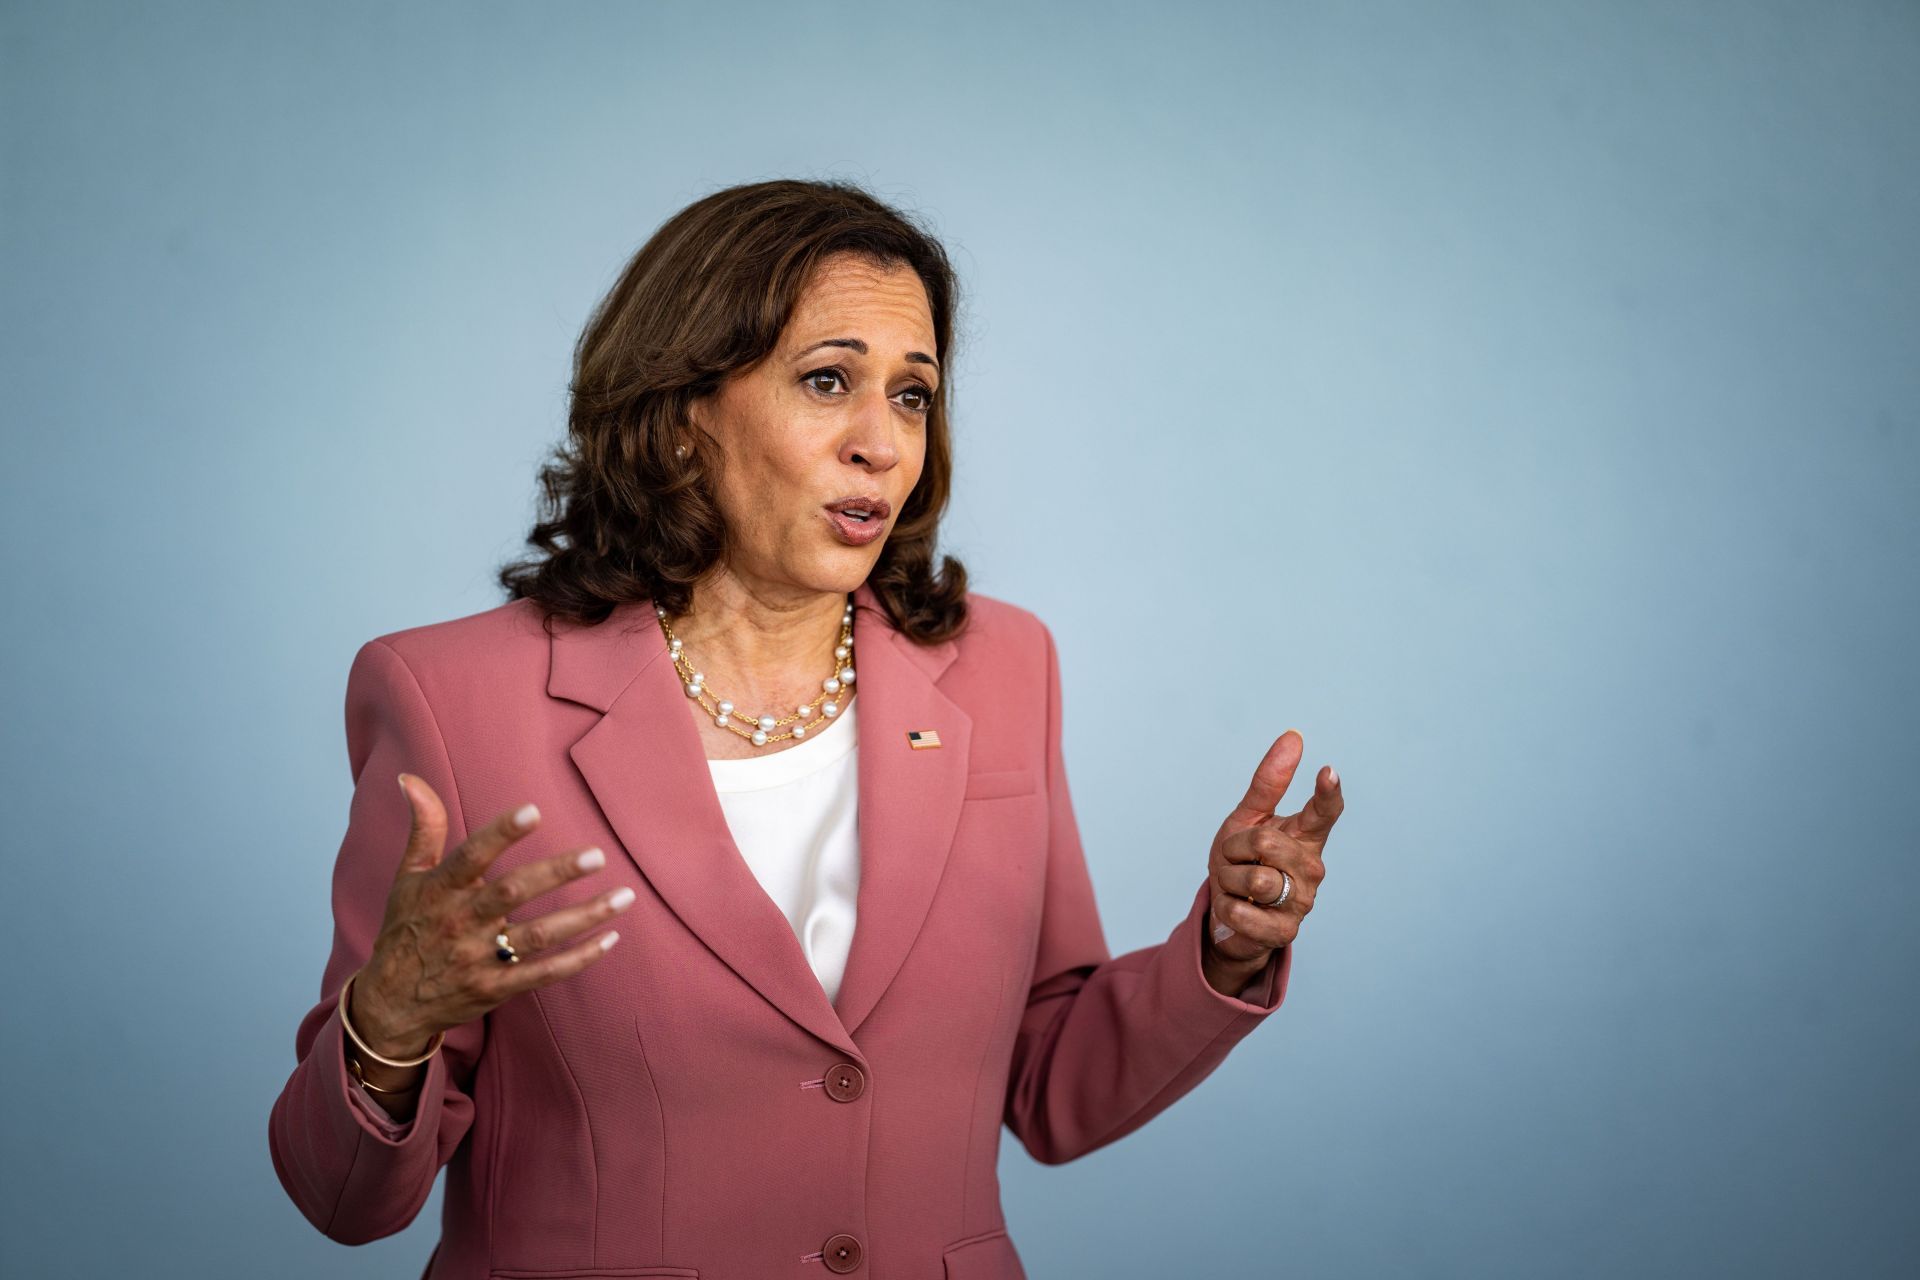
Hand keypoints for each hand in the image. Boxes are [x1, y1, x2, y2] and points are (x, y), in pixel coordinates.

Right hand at [348, 774, 632, 1057]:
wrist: (391, 1004)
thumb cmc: (406, 929)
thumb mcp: (409, 878)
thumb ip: (423, 827)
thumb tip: (410, 777)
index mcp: (441, 890)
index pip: (471, 855)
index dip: (501, 833)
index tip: (534, 811)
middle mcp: (461, 922)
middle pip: (513, 893)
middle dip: (557, 873)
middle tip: (598, 855)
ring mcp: (479, 959)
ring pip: (539, 935)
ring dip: (584, 916)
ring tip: (625, 896)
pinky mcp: (496, 989)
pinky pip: (544, 974)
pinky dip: (579, 959)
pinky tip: (610, 938)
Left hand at [1205, 730, 1341, 967]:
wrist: (1228, 917)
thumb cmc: (1241, 863)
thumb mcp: (1247, 819)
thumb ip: (1270, 781)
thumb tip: (1294, 736)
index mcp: (1305, 836)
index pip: (1324, 812)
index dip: (1327, 792)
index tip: (1328, 771)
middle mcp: (1312, 867)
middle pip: (1266, 841)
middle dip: (1235, 849)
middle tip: (1236, 861)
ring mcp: (1303, 901)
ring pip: (1254, 877)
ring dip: (1229, 879)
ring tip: (1238, 887)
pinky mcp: (1286, 932)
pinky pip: (1242, 911)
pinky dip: (1228, 908)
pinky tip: (1238, 910)